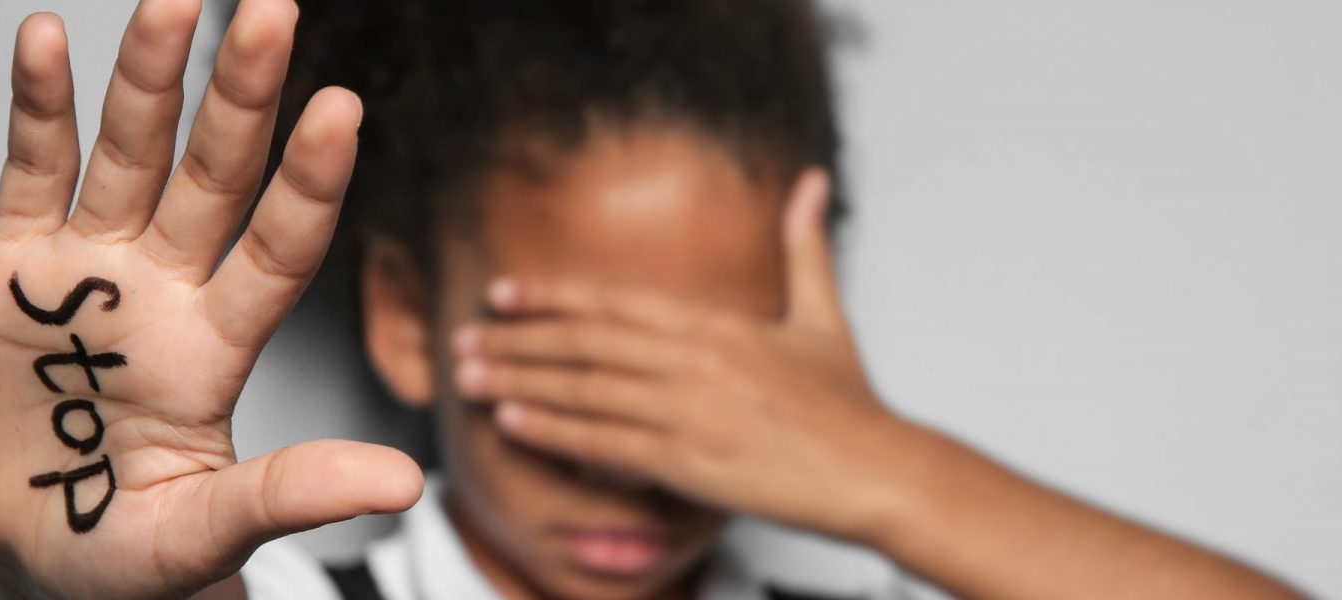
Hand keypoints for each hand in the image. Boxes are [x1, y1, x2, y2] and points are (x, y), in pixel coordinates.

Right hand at [0, 2, 418, 596]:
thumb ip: (289, 496)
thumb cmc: (123, 551)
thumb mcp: (203, 535)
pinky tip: (45, 40)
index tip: (344, 110)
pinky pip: (33, 172)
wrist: (32, 547)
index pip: (279, 247)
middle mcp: (165, 291)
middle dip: (242, 98)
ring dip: (149, 76)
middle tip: (275, 11)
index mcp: (219, 347)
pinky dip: (39, 108)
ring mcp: (91, 270)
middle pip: (215, 178)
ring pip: (130, 155)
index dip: (310, 182)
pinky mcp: (13, 268)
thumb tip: (406, 486)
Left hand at [448, 170, 924, 541]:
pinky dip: (554, 431)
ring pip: (584, 391)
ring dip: (518, 383)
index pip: (615, 303)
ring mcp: (688, 413)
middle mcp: (695, 363)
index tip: (504, 292)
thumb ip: (804, 247)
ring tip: (468, 378)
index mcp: (718, 325)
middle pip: (585, 344)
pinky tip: (513, 423)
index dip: (552, 297)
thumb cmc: (849, 404)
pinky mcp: (688, 463)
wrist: (877, 470)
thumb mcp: (824, 315)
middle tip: (463, 337)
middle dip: (516, 340)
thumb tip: (812, 181)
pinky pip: (606, 444)